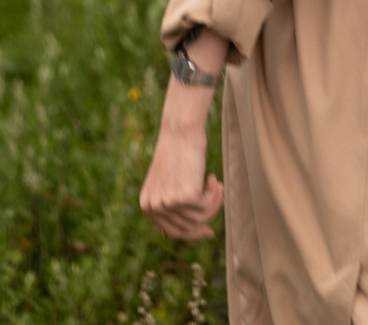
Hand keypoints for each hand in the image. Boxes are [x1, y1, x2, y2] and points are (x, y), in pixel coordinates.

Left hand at [140, 114, 224, 239]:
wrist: (180, 131)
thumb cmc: (176, 152)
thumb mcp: (165, 182)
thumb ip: (166, 205)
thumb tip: (166, 235)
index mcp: (146, 205)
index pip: (171, 231)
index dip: (192, 232)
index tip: (209, 230)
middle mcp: (154, 207)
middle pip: (186, 228)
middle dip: (207, 219)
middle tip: (221, 202)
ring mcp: (169, 203)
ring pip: (200, 217)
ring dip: (214, 202)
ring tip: (217, 184)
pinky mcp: (185, 197)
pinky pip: (207, 206)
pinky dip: (215, 194)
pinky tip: (212, 178)